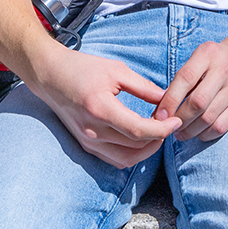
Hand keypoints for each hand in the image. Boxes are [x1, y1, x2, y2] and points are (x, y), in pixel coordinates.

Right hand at [26, 47, 182, 167]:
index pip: (139, 130)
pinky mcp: (86, 145)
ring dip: (147, 150)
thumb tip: (168, 99)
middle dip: (158, 138)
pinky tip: (140, 140)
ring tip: (158, 133)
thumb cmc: (82, 68)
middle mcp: (93, 130)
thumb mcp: (116, 70)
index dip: (163, 129)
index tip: (177, 120)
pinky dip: (132, 154)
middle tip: (170, 123)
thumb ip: (143, 87)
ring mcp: (88, 141)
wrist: (50, 75)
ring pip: (127, 159)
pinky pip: (115, 159)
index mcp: (101, 108)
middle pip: (136, 147)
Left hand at [155, 36, 227, 141]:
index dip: (170, 100)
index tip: (159, 116)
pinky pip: (221, 126)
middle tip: (169, 126)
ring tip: (180, 133)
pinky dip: (205, 134)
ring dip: (190, 130)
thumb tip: (161, 108)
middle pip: (198, 102)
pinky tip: (198, 132)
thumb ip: (181, 79)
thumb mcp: (198, 58)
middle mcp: (224, 69)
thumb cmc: (214, 61)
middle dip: (180, 119)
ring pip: (209, 118)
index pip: (186, 79)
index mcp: (208, 54)